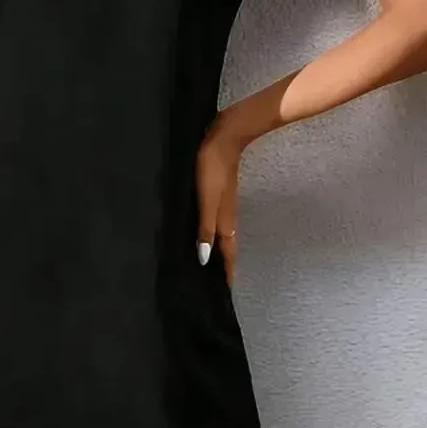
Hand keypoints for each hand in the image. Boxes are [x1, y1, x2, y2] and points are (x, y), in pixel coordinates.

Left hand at [195, 111, 246, 287]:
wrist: (225, 134)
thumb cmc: (213, 165)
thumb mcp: (207, 198)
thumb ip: (206, 226)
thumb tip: (205, 258)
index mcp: (224, 220)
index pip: (226, 253)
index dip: (226, 273)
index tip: (224, 293)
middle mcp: (225, 215)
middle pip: (224, 247)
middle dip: (221, 266)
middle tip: (212, 285)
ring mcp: (221, 203)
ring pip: (219, 234)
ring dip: (215, 250)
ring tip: (205, 265)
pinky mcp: (216, 192)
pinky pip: (213, 220)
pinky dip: (209, 232)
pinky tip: (200, 231)